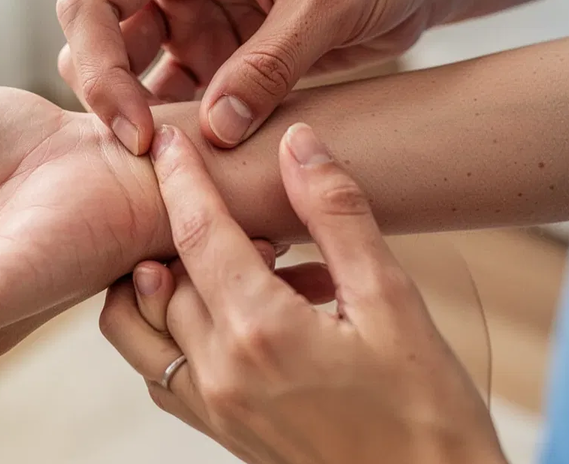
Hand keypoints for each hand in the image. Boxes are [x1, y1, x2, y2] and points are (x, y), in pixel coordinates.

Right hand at [56, 0, 444, 152]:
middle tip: (147, 154)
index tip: (136, 129)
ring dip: (140, 114)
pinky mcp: (212, 51)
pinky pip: (172, 95)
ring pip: (125, 71)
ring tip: (171, 163)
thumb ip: (270, 64)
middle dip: (110, 95)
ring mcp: (189, 12)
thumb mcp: (331, 1)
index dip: (99, 65)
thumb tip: (216, 130)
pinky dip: (177, 128)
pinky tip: (198, 161)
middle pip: (97, 36)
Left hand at [100, 123, 504, 463]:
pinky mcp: (216, 429)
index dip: (180, 176)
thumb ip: (338, 216)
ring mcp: (211, 407)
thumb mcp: (393, 302)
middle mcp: (219, 372)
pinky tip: (225, 309)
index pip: (198, 232)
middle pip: (161, 272)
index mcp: (261, 331)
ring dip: (160, 277)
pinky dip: (166, 325)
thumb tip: (299, 145)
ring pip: (141, 324)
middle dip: (182, 225)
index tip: (169, 138)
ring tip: (226, 256)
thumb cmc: (427, 411)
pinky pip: (158, 368)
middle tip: (240, 206)